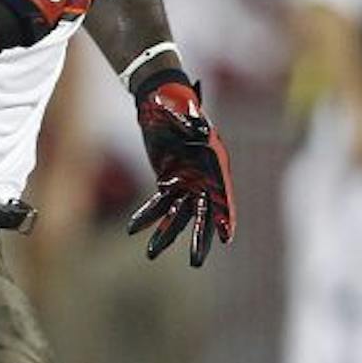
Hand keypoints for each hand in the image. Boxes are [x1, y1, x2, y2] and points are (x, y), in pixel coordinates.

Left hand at [126, 73, 234, 266]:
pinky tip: (135, 230)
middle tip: (196, 263)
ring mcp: (186, 181)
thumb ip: (191, 122)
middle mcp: (203, 177)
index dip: (225, 216)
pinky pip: (159, 204)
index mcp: (213, 163)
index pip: (223, 195)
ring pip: (178, 215)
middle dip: (199, 239)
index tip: (226, 237)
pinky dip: (148, 216)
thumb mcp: (184, 110)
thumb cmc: (175, 102)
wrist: (160, 99)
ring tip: (151, 254)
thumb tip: (198, 129)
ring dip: (165, 234)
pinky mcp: (169, 181)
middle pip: (203, 214)